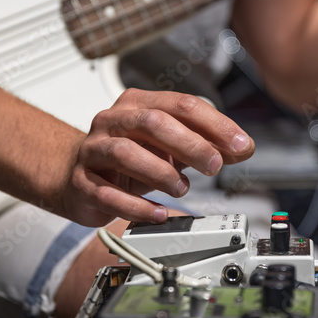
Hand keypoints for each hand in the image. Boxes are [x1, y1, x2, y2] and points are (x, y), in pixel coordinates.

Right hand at [61, 88, 253, 226]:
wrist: (73, 175)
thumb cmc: (126, 158)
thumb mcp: (169, 146)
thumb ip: (205, 144)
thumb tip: (243, 147)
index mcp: (138, 104)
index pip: (181, 105)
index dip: (214, 124)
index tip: (240, 144)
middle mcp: (113, 121)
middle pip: (153, 123)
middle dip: (190, 144)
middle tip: (215, 166)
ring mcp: (93, 150)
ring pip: (125, 153)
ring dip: (161, 172)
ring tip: (182, 189)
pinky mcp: (82, 182)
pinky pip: (107, 193)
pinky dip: (136, 205)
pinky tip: (158, 212)